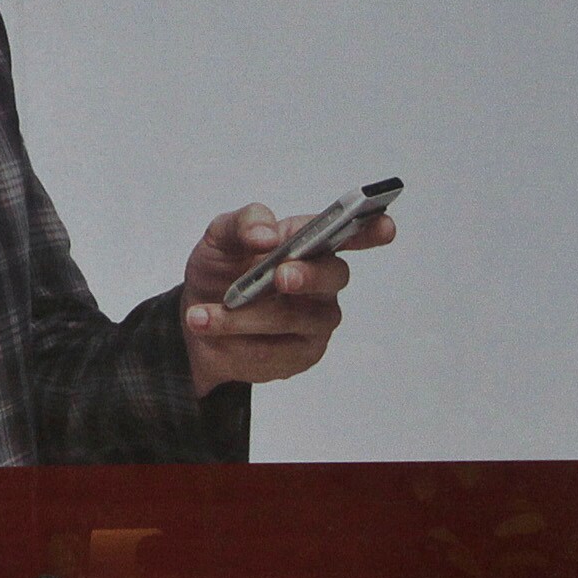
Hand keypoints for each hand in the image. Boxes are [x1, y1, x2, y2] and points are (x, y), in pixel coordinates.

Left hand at [179, 200, 396, 396]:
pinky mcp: (303, 354)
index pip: (348, 233)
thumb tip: (266, 234)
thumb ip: (242, 223)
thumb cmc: (219, 271)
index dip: (370, 230)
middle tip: (281, 276)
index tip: (384, 225)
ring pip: (293, 318)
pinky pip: (275, 350)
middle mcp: (321, 280)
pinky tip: (211, 333)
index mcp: (306, 243)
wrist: (193, 319)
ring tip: (201, 316)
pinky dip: (237, 342)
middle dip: (308, 275)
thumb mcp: (218, 238)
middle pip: (332, 275)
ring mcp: (316, 319)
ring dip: (242, 318)